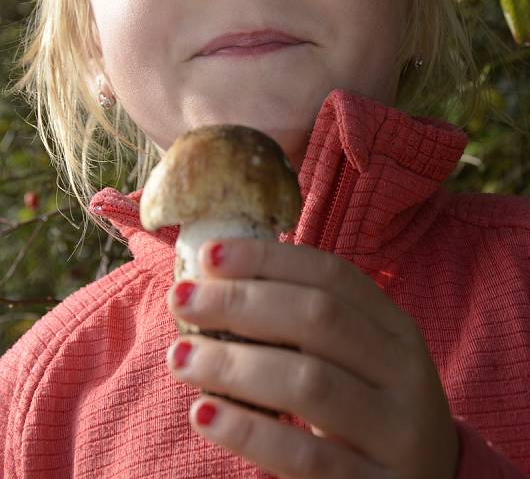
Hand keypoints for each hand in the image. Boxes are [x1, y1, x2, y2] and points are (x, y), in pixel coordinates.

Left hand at [166, 239, 458, 478]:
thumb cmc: (367, 412)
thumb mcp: (356, 361)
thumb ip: (306, 326)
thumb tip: (218, 281)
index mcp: (397, 329)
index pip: (333, 275)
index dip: (268, 260)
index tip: (209, 255)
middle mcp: (405, 373)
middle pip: (319, 319)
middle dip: (241, 303)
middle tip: (182, 299)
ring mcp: (399, 434)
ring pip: (310, 382)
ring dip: (234, 364)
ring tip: (181, 358)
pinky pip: (307, 458)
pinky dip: (250, 432)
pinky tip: (205, 415)